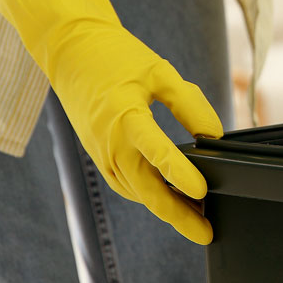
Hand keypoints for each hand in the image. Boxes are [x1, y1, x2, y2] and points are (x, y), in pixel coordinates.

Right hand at [0, 0, 223, 243]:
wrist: (70, 50)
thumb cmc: (116, 56)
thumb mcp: (159, 71)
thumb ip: (188, 103)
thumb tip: (213, 135)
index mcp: (125, 116)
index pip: (156, 153)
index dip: (181, 174)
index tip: (203, 191)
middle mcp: (110, 142)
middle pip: (146, 189)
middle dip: (177, 214)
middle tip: (206, 232)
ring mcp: (101, 153)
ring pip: (136, 192)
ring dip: (164, 208)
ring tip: (196, 219)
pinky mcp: (99, 154)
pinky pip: (125, 184)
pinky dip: (146, 194)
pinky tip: (168, 198)